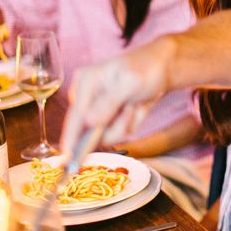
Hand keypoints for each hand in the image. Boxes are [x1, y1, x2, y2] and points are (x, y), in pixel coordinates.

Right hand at [60, 36, 173, 158]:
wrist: (163, 69)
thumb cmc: (146, 68)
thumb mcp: (130, 82)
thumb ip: (109, 102)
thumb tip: (89, 122)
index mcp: (85, 82)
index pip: (74, 117)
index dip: (70, 141)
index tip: (67, 161)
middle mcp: (86, 97)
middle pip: (90, 131)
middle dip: (115, 125)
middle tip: (129, 107)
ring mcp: (98, 109)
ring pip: (106, 135)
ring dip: (125, 125)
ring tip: (134, 105)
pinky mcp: (109, 118)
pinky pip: (117, 133)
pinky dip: (130, 124)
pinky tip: (136, 108)